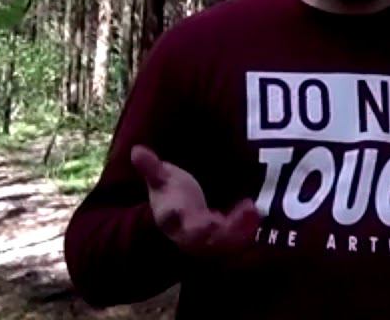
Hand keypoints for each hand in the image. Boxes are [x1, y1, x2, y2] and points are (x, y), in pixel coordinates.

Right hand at [130, 144, 260, 256]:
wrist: (184, 213)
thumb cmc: (172, 193)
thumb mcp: (161, 178)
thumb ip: (151, 167)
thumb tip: (136, 149)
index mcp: (171, 216)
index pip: (170, 218)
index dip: (172, 216)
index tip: (176, 210)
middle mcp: (188, 231)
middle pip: (197, 237)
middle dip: (207, 230)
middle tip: (218, 221)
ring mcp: (208, 237)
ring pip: (221, 240)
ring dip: (235, 228)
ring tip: (250, 209)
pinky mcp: (226, 237)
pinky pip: (237, 237)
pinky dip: (246, 227)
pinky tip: (254, 210)